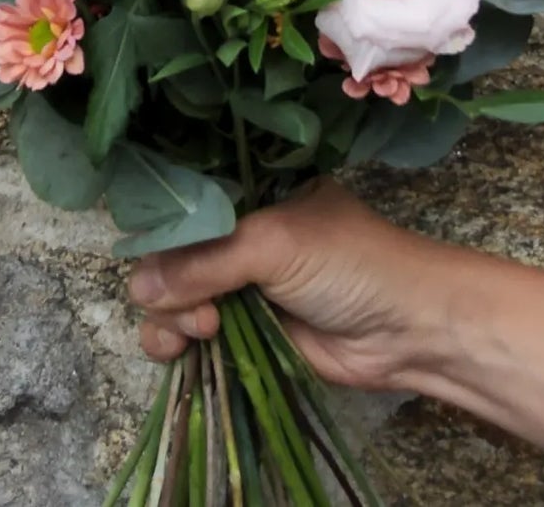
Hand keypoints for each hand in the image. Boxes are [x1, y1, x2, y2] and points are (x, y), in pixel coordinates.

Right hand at [127, 179, 444, 391]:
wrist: (407, 328)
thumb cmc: (349, 264)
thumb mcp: (273, 244)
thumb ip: (204, 261)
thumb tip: (136, 286)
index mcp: (249, 193)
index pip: (183, 203)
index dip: (161, 229)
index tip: (155, 257)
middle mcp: (239, 235)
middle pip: (170, 255)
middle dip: (167, 284)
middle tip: (201, 311)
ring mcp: (241, 285)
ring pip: (173, 298)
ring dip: (170, 318)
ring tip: (203, 331)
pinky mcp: (247, 331)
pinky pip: (192, 335)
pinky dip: (179, 343)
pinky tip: (187, 350)